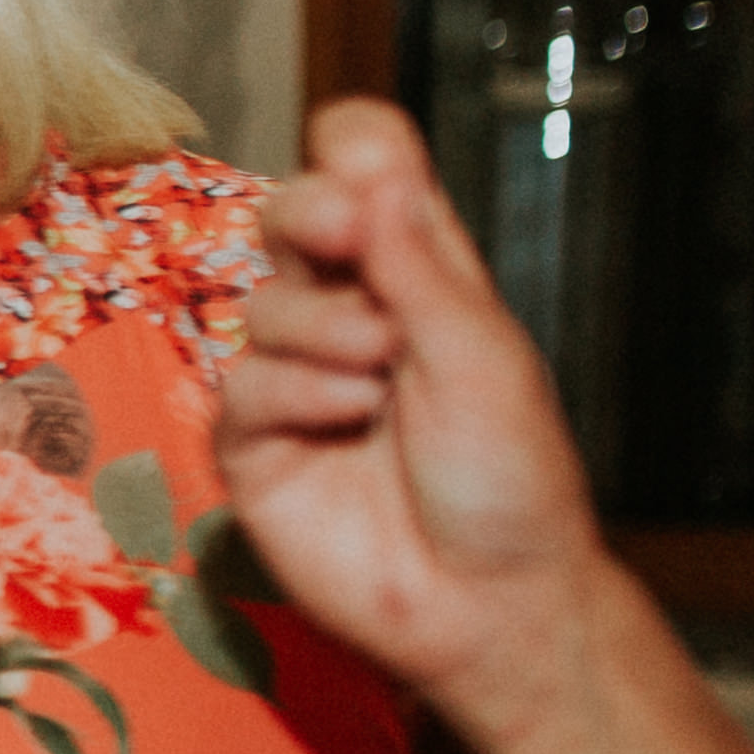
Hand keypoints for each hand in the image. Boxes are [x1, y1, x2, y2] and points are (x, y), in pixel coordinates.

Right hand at [212, 98, 607, 740]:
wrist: (488, 602)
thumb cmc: (512, 480)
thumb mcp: (484, 358)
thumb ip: (421, 268)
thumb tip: (373, 173)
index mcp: (420, 278)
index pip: (368, 177)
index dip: (353, 150)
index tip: (362, 161)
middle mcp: (350, 316)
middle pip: (290, 217)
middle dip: (312, 214)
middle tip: (349, 233)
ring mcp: (295, 381)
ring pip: (264, 305)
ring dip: (323, 331)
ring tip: (379, 383)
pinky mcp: (253, 447)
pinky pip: (242, 388)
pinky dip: (295, 396)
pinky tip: (346, 423)